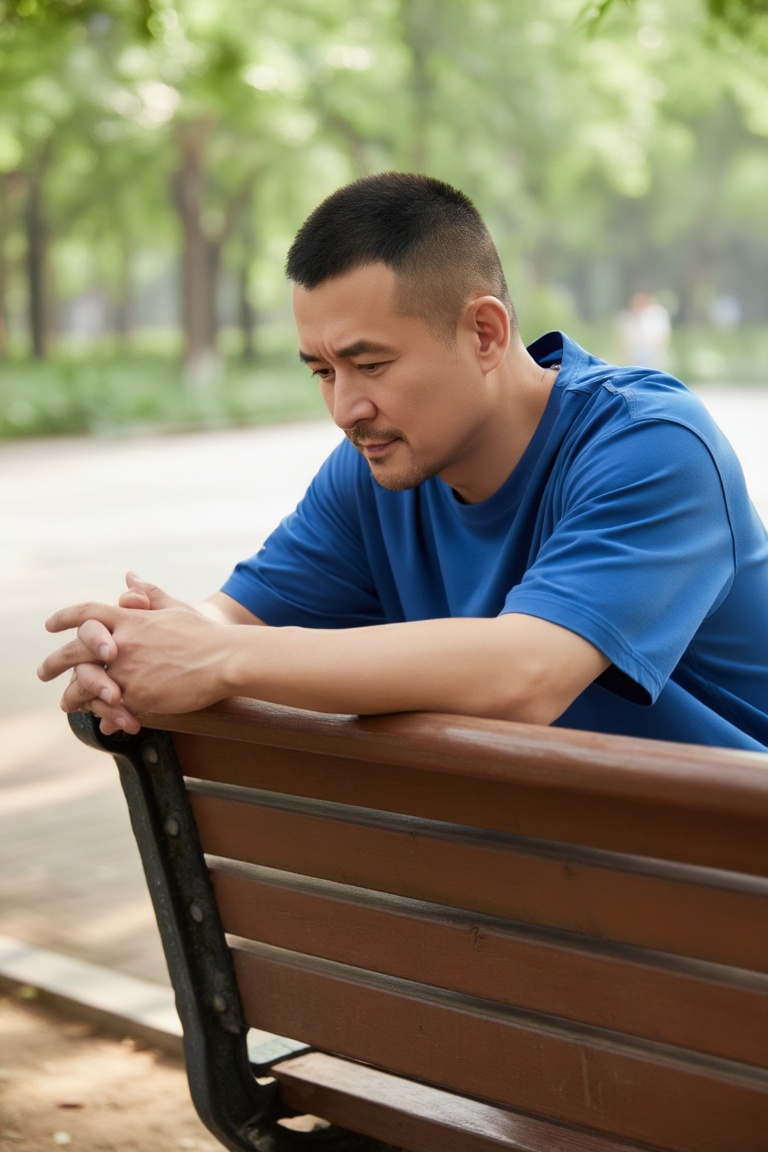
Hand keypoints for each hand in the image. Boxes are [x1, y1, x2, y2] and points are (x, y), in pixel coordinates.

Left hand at [38, 576, 218, 733]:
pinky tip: (100, 719)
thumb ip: (149, 594)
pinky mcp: (138, 697)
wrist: (225, 660)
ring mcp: (127, 672)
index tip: (50, 625)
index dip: (65, 618)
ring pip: (85, 685)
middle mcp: (122, 644)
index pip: (86, 613)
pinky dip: (102, 714)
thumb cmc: (205, 634)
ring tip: (67, 704)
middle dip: (54, 662)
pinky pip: (108, 708)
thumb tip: (130, 575)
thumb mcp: (175, 608)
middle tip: (44, 672)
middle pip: (74, 651)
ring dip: (72, 695)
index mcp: (130, 620)